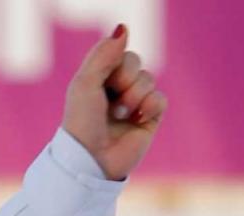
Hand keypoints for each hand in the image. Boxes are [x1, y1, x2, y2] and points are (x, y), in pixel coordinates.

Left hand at [62, 24, 168, 181]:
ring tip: (120, 115)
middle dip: (125, 78)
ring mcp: (134, 103)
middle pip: (135, 61)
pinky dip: (149, 107)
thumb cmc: (82, 122)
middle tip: (111, 99)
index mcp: (97, 78)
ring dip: (134, 96)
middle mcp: (115, 88)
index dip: (113, 62)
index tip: (102, 80)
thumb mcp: (85, 83)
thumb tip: (124, 27)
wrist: (93, 159)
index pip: (117, 51)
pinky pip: (161, 98)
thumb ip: (104, 54)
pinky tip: (137, 121)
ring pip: (148, 79)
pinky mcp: (150, 118)